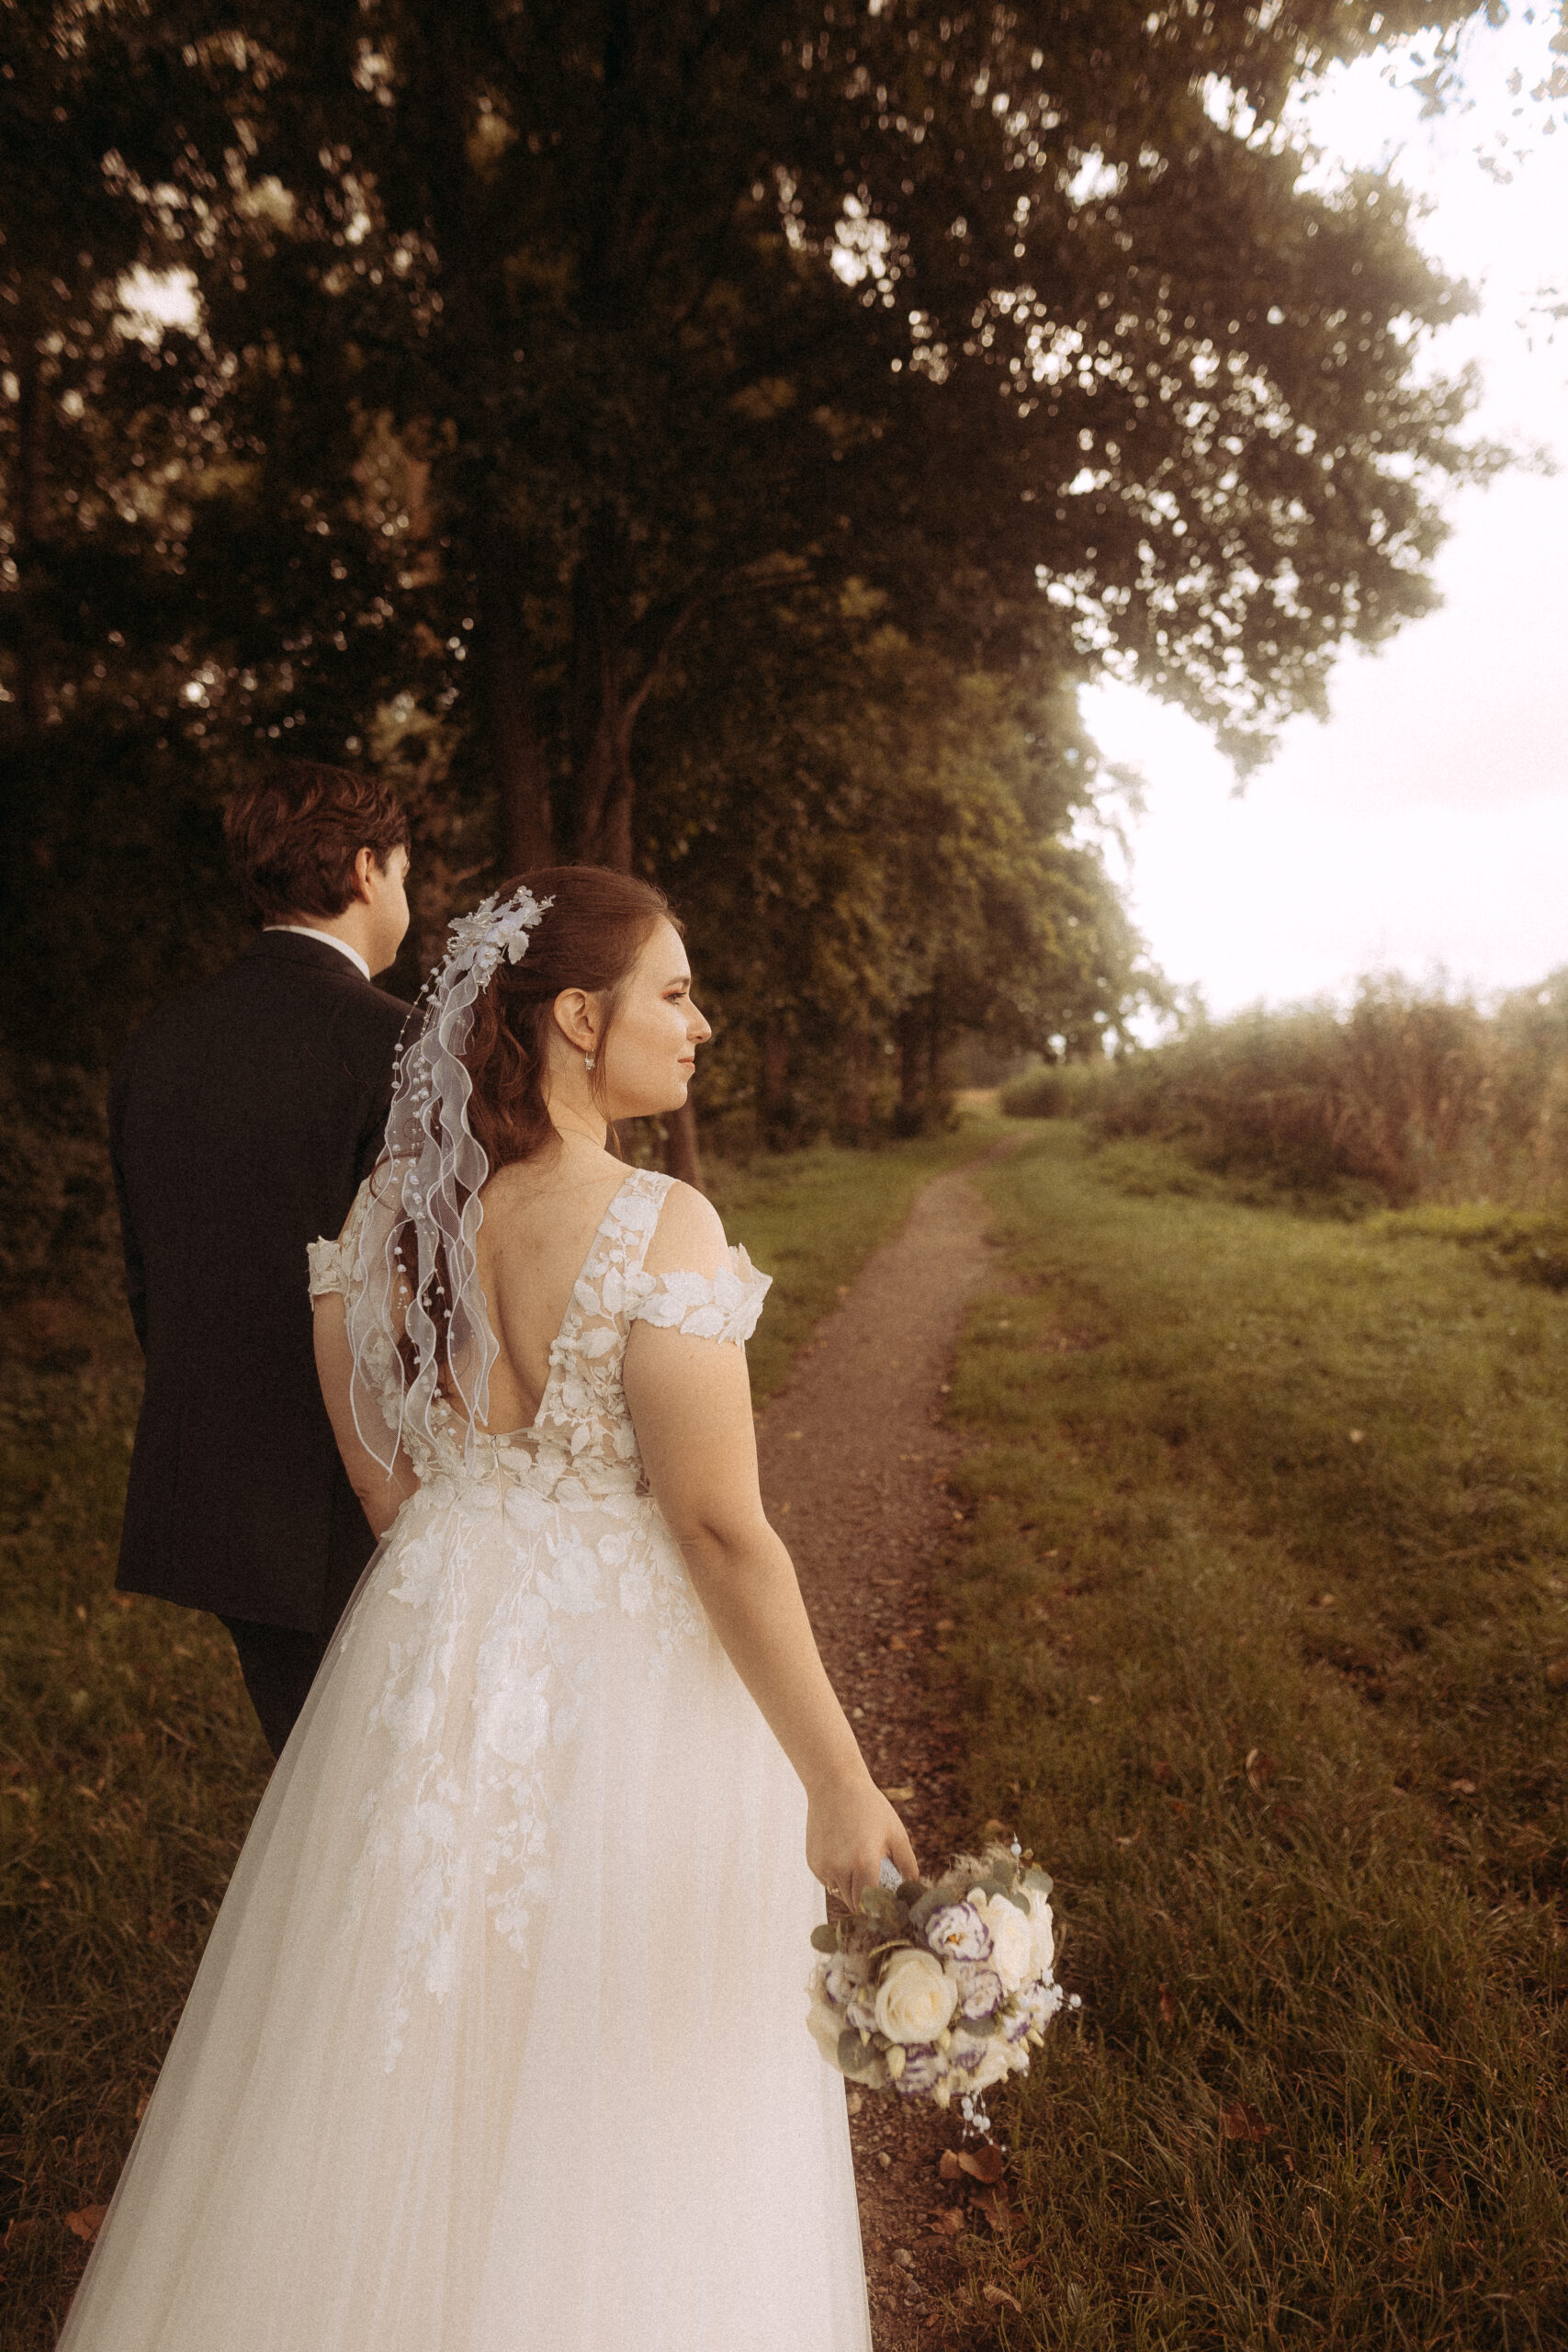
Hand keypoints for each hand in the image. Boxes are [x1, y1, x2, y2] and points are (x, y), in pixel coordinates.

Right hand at [806, 1769, 918, 1911]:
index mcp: (864, 1864)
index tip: (887, 1905)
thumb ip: (908, 1865)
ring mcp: (824, 1866)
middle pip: (855, 1903)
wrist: (835, 1784)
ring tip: (859, 1865)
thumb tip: (912, 1889)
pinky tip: (843, 1855)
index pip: (871, 1905)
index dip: (880, 1909)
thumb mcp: (896, 1833)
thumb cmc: (870, 1807)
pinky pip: (828, 1881)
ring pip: (840, 1894)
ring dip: (851, 1889)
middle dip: (866, 1900)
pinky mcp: (813, 1862)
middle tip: (876, 1885)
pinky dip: (837, 1877)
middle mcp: (840, 1869)